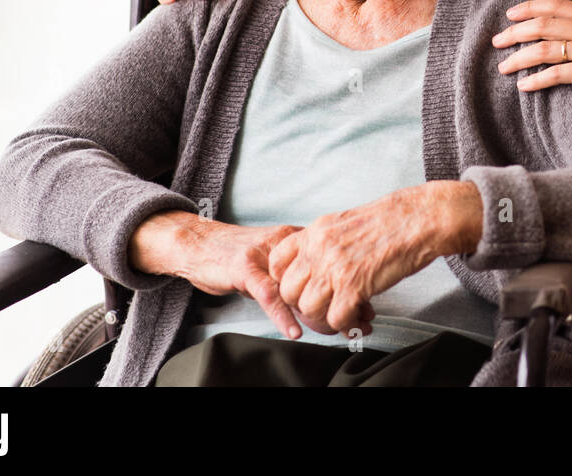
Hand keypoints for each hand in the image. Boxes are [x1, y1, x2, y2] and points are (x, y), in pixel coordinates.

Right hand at [129, 210, 370, 339]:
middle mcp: (288, 245)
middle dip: (346, 299)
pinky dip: (284, 314)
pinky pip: (268, 295)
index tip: (371, 305)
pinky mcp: (244, 269)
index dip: (355, 284)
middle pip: (324, 274)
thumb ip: (304, 275)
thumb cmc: (241, 256)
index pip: (335, 263)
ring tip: (341, 329)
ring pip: (301, 287)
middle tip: (365, 320)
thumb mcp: (280, 261)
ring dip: (322, 311)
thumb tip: (337, 297)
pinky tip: (297, 330)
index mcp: (300, 240)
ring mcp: (266, 257)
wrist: (200, 244)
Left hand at [267, 181, 480, 337]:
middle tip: (324, 305)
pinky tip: (358, 317)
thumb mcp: (344, 222)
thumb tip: (314, 264)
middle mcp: (319, 249)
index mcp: (315, 232)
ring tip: (343, 315)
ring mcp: (335, 268)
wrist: (418, 220)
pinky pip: (335, 319)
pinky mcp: (354, 286)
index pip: (276, 262)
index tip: (303, 287)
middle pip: (288, 291)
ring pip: (309, 309)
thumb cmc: (389, 220)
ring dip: (325, 317)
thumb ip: (323, 242)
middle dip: (304, 303)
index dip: (286, 280)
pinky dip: (346, 323)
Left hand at [491, 0, 571, 120]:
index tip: (510, 15)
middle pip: (544, 25)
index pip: (556, 6)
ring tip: (503, 66)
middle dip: (516, 33)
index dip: (530, 8)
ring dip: (520, 58)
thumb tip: (567, 28)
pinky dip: (537, 80)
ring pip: (546, 49)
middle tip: (497, 41)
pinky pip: (558, 74)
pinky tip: (524, 86)